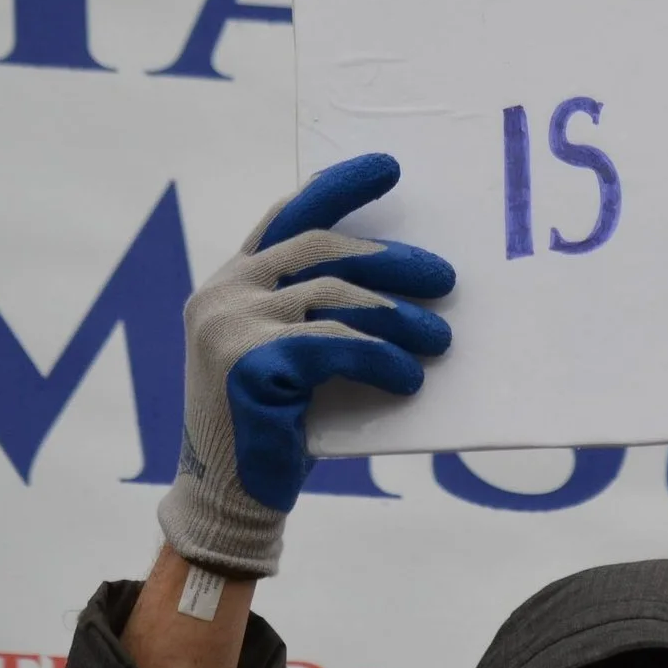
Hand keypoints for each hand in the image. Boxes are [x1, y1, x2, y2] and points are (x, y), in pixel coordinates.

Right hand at [155, 153, 453, 577]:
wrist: (228, 499)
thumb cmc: (272, 428)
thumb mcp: (288, 356)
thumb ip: (314, 313)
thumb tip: (402, 282)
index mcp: (231, 283)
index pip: (287, 216)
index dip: (339, 187)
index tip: (389, 167)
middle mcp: (224, 294)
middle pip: (321, 249)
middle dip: (390, 257)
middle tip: (443, 277)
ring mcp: (231, 326)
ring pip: (337, 298)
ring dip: (399, 316)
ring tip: (440, 338)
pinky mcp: (251, 365)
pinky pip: (337, 346)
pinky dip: (383, 359)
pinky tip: (409, 378)